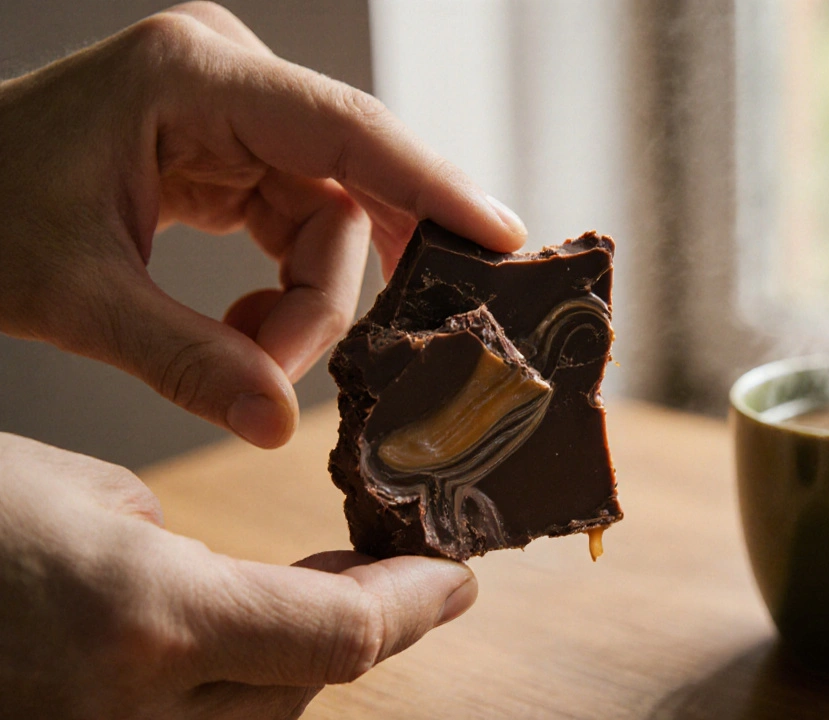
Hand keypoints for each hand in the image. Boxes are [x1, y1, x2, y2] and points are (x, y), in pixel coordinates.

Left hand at [0, 2, 526, 447]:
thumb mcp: (75, 294)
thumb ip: (185, 360)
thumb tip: (275, 425)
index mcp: (192, 76)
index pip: (345, 129)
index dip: (431, 185)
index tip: (501, 238)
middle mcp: (229, 79)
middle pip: (346, 184)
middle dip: (338, 284)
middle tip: (322, 363)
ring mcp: (234, 112)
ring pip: (330, 216)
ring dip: (307, 301)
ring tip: (250, 358)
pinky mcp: (232, 149)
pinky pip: (300, 223)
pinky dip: (288, 289)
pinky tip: (245, 331)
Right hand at [0, 432, 477, 718]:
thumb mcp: (90, 497)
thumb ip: (195, 560)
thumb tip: (261, 594)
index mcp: (147, 621)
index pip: (344, 637)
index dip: (420, 604)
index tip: (462, 574)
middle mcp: (128, 714)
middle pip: (310, 682)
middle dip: (367, 621)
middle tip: (400, 566)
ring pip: (257, 715)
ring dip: (301, 658)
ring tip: (324, 591)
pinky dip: (236, 685)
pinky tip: (242, 635)